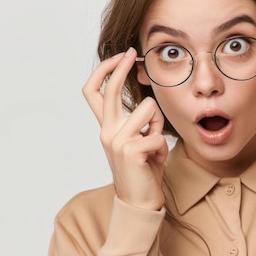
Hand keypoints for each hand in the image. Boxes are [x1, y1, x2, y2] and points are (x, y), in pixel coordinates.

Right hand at [82, 48, 167, 209]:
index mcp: (107, 127)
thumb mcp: (138, 140)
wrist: (140, 201)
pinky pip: (158, 133)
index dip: (105, 71)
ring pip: (149, 109)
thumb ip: (139, 121)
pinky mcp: (131, 150)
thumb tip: (148, 99)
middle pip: (109, 90)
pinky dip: (162, 146)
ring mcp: (117, 141)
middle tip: (133, 53)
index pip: (93, 92)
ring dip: (159, 125)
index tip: (121, 56)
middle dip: (122, 67)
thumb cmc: (143, 170)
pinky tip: (156, 160)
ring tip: (154, 145)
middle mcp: (107, 131)